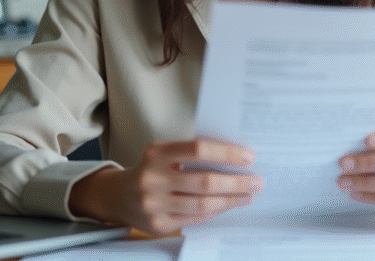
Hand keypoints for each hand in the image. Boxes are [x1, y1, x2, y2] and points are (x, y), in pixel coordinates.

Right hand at [69, 138, 262, 234]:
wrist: (117, 196)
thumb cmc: (150, 170)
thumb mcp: (164, 154)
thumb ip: (192, 154)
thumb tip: (235, 158)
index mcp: (156, 153)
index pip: (198, 149)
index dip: (227, 153)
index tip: (248, 156)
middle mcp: (152, 178)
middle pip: (204, 181)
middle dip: (236, 182)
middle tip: (256, 181)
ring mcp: (154, 204)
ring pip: (203, 204)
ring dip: (231, 200)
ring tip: (248, 195)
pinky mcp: (157, 224)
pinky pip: (195, 218)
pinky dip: (215, 211)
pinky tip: (227, 205)